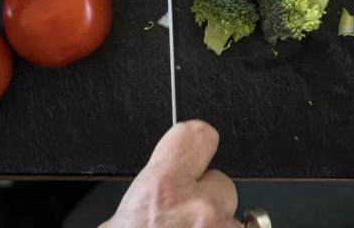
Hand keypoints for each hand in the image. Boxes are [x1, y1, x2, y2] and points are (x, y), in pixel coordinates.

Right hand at [104, 121, 239, 227]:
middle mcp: (199, 208)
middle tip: (183, 222)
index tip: (197, 150)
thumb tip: (150, 195)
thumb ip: (145, 196)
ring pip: (233, 218)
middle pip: (221, 183)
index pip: (197, 135)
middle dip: (208, 200)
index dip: (197, 144)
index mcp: (164, 188)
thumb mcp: (120, 220)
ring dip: (217, 227)